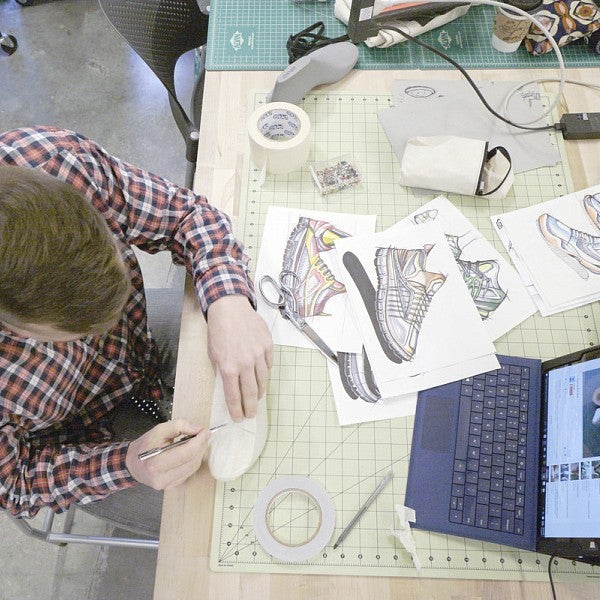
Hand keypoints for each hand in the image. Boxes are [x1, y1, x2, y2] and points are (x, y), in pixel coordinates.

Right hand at [125, 419, 209, 488]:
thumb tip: (198, 430)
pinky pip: (190, 472)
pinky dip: (193, 460)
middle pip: (191, 461)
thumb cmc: (145, 446)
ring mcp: (167, 485)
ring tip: (195, 443)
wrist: (133, 464)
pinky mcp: (172, 486)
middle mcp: (161, 478)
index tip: (205, 431)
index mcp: (154, 464)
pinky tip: (189, 453)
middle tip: (202, 435)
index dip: (198, 442)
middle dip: (200, 446)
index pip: (184, 454)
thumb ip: (179, 426)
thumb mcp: (158, 430)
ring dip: (198, 453)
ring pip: (193, 467)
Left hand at [206, 295, 272, 421]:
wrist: (230, 308)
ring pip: (262, 380)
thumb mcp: (213, 354)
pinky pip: (268, 364)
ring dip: (259, 392)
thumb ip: (222, 370)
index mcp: (228, 367)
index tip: (239, 418)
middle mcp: (245, 363)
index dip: (237, 410)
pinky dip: (265, 372)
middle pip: (251, 393)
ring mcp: (258, 354)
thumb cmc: (218, 331)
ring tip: (256, 398)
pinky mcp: (268, 345)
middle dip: (251, 407)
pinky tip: (261, 376)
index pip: (234, 396)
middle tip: (251, 415)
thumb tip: (230, 385)